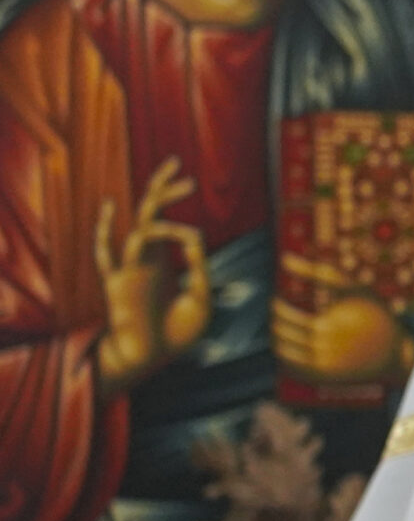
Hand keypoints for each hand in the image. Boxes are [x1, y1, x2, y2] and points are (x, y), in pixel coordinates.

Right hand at [93, 157, 209, 391]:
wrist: (154, 359)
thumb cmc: (177, 334)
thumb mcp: (201, 298)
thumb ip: (199, 267)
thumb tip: (194, 234)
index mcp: (163, 263)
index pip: (171, 227)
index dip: (187, 225)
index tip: (198, 224)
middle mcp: (145, 259)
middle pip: (150, 213)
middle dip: (162, 187)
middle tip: (177, 161)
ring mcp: (130, 267)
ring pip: (141, 226)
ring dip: (162, 205)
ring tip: (185, 185)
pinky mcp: (118, 281)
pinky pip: (108, 253)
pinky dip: (106, 230)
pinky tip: (108, 208)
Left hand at [275, 253, 413, 382]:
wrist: (395, 353)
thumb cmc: (375, 315)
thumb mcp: (354, 288)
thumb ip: (318, 272)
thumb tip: (284, 258)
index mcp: (327, 325)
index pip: (284, 315)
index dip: (277, 306)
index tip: (278, 298)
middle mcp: (321, 348)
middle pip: (281, 334)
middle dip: (276, 321)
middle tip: (279, 312)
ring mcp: (321, 366)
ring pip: (282, 352)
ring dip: (277, 338)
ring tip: (283, 328)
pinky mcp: (322, 378)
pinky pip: (291, 369)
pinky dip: (284, 357)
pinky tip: (291, 346)